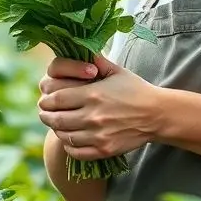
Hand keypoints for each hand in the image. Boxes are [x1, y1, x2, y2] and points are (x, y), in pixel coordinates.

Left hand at [38, 54, 161, 160]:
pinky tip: (70, 139)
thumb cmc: (135, 89)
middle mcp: (93, 116)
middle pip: (57, 119)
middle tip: (44, 113)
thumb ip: (95, 61)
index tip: (44, 100)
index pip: (57, 99)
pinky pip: (77, 152)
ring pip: (65, 136)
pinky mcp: (104, 150)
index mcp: (93, 95)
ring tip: (55, 125)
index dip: (47, 100)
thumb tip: (78, 48)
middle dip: (46, 115)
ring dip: (56, 130)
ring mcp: (98, 136)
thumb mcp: (115, 71)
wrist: (156, 114)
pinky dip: (69, 146)